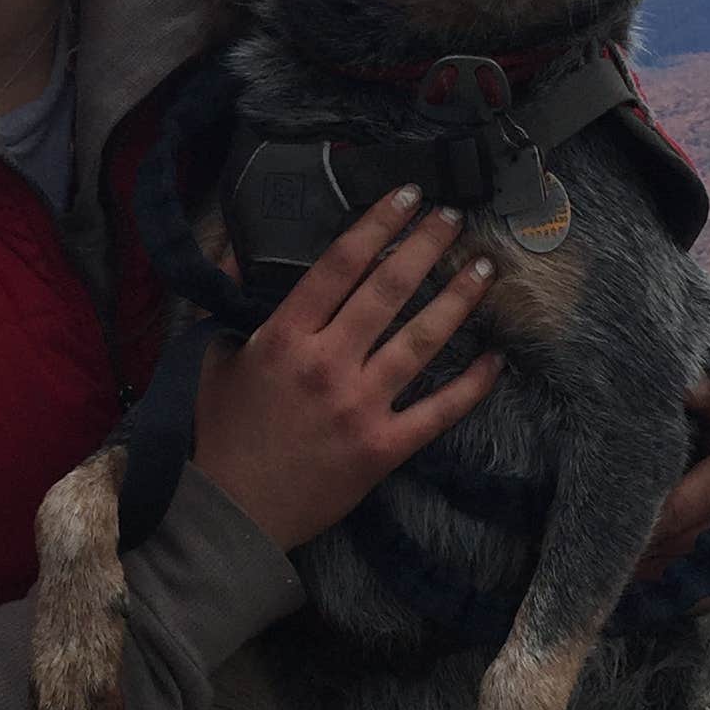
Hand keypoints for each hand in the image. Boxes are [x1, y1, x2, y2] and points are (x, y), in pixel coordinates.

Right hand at [190, 186, 500, 550]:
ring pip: (422, 340)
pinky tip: (496, 359)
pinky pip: (439, 410)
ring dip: (458, 300)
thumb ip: (228, 302)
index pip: (340, 264)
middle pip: (388, 289)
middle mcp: (327, 363)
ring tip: (486, 271)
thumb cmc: (221, 435)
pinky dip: (471, 385)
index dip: (377, 223)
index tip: (406, 195)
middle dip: (427, 246)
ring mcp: (360, 405)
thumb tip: (238, 251)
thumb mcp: (213, 358)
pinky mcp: (384, 447)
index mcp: (284, 336)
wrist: (232, 514)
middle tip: (455, 217)